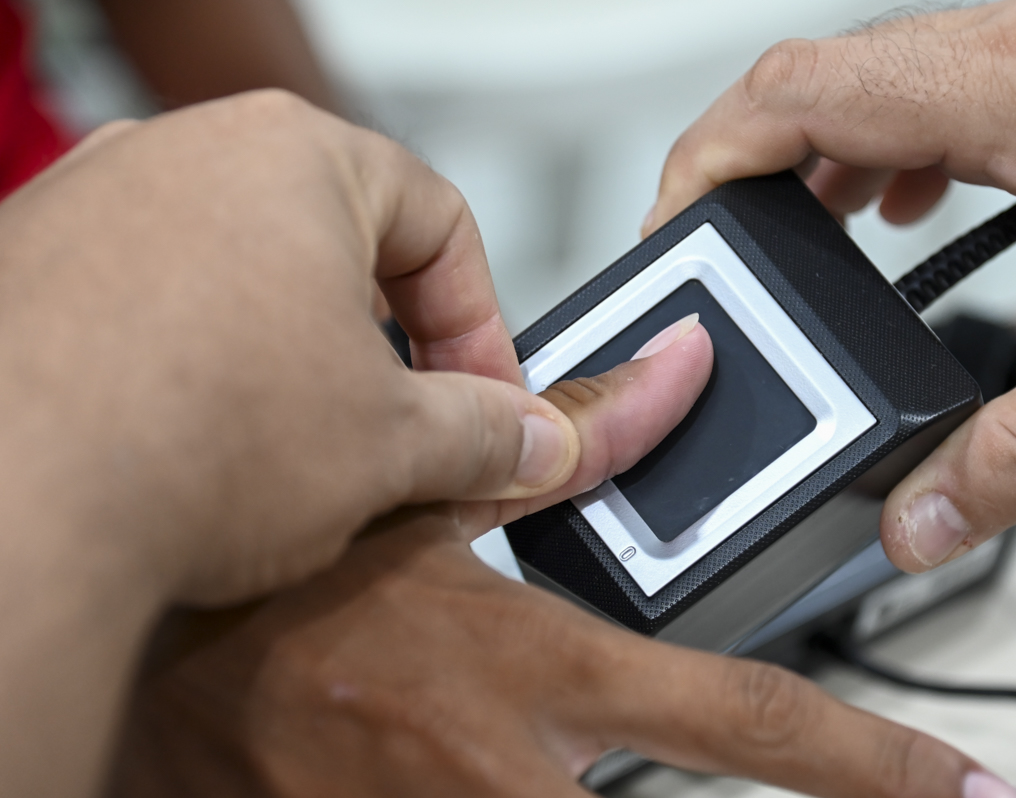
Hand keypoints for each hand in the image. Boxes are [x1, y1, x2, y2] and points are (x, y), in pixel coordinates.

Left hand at [0, 91, 712, 797]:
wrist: (9, 513)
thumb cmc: (182, 441)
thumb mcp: (393, 447)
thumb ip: (489, 434)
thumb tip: (534, 443)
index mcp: (292, 157)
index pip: (440, 224)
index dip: (483, 325)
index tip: (483, 399)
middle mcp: (184, 155)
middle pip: (336, 245)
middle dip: (384, 345)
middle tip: (399, 431)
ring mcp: (93, 206)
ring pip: (239, 277)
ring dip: (287, 360)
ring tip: (292, 452)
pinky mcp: (30, 271)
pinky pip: (148, 307)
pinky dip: (191, 369)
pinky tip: (194, 446)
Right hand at [110, 421, 1007, 797]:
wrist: (159, 656)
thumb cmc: (283, 582)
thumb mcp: (428, 499)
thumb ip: (575, 444)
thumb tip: (678, 375)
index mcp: (535, 673)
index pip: (745, 726)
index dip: (874, 769)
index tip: (966, 796)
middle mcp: (513, 778)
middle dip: (730, 774)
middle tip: (749, 745)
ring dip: (601, 779)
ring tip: (500, 699)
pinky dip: (532, 780)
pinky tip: (470, 734)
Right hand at [642, 0, 1015, 572]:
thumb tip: (920, 518)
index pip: (800, 94)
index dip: (709, 159)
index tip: (672, 230)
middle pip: (815, 80)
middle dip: (741, 166)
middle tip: (715, 254)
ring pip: (869, 84)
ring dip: (811, 162)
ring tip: (790, 248)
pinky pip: (930, 95)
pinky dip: (883, 157)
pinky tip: (897, 215)